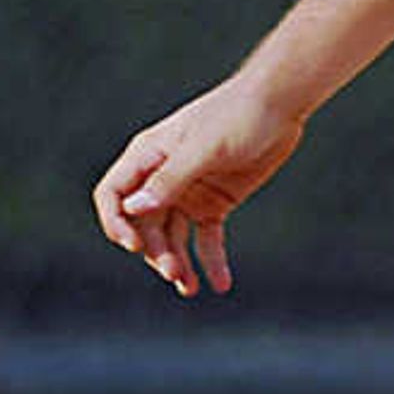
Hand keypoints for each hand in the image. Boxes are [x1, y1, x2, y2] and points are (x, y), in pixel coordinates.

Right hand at [91, 77, 305, 297]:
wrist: (279, 106)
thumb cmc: (238, 115)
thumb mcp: (204, 148)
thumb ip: (170, 179)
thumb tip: (133, 209)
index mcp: (149, 156)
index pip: (113, 195)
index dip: (116, 223)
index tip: (135, 247)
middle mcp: (162, 177)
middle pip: (143, 224)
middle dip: (155, 251)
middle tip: (175, 274)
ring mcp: (188, 192)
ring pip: (172, 237)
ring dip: (178, 263)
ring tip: (191, 288)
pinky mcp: (214, 204)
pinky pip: (206, 239)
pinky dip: (210, 261)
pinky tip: (219, 283)